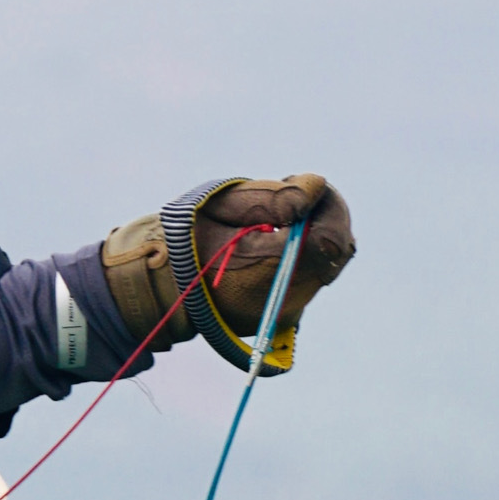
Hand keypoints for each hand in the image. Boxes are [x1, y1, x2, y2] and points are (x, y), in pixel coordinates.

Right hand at [196, 176, 354, 337]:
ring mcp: (286, 311)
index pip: (329, 240)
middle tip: (296, 198)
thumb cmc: (187, 241)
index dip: (331, 207)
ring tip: (281, 218)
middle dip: (327, 217)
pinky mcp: (285, 313)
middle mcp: (282, 300)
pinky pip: (313, 274)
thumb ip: (270, 196)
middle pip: (336, 253)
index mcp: (264, 273)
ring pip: (328, 263)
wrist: (162, 288)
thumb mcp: (219, 207)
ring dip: (317, 231)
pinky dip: (308, 249)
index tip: (310, 187)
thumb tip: (316, 187)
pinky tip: (278, 239)